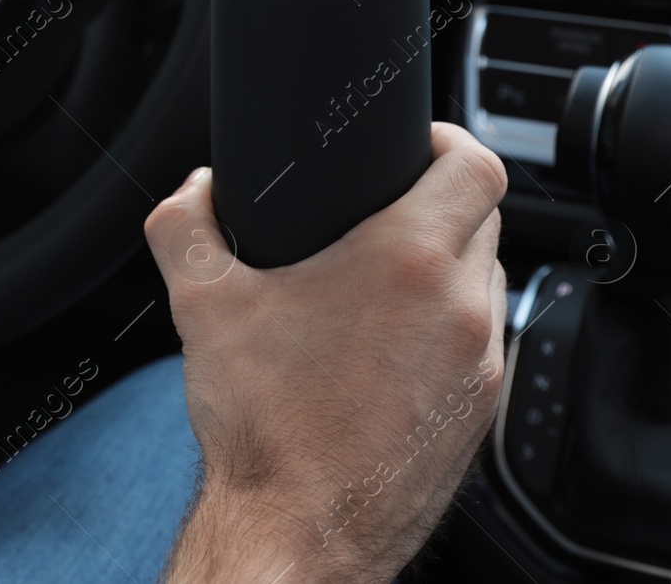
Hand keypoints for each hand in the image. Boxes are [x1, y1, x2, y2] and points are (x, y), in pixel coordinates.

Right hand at [147, 123, 507, 582]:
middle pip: (484, 217)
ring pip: (486, 279)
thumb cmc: (265, 428)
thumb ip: (184, 226)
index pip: (476, 164)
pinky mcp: (480, 413)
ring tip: (383, 279)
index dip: (447, 139)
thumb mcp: (201, 304)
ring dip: (447, 264)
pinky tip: (388, 345)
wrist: (297, 532)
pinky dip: (446, 325)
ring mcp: (480, 366)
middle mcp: (460, 309)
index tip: (413, 146)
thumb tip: (192, 192)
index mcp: (406, 263)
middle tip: (381, 211)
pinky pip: (480, 341)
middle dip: (437, 201)